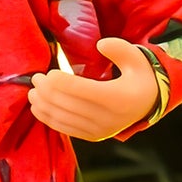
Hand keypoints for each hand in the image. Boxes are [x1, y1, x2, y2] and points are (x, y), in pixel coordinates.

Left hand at [29, 38, 159, 140]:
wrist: (148, 105)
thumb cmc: (139, 78)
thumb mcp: (137, 58)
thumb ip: (119, 48)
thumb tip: (100, 44)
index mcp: (117, 98)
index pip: (78, 90)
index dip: (57, 81)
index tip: (48, 72)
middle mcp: (107, 118)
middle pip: (65, 104)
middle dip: (45, 91)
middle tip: (36, 78)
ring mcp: (99, 130)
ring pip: (61, 118)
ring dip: (42, 104)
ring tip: (33, 91)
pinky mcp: (93, 136)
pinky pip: (64, 128)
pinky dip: (48, 118)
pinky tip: (39, 106)